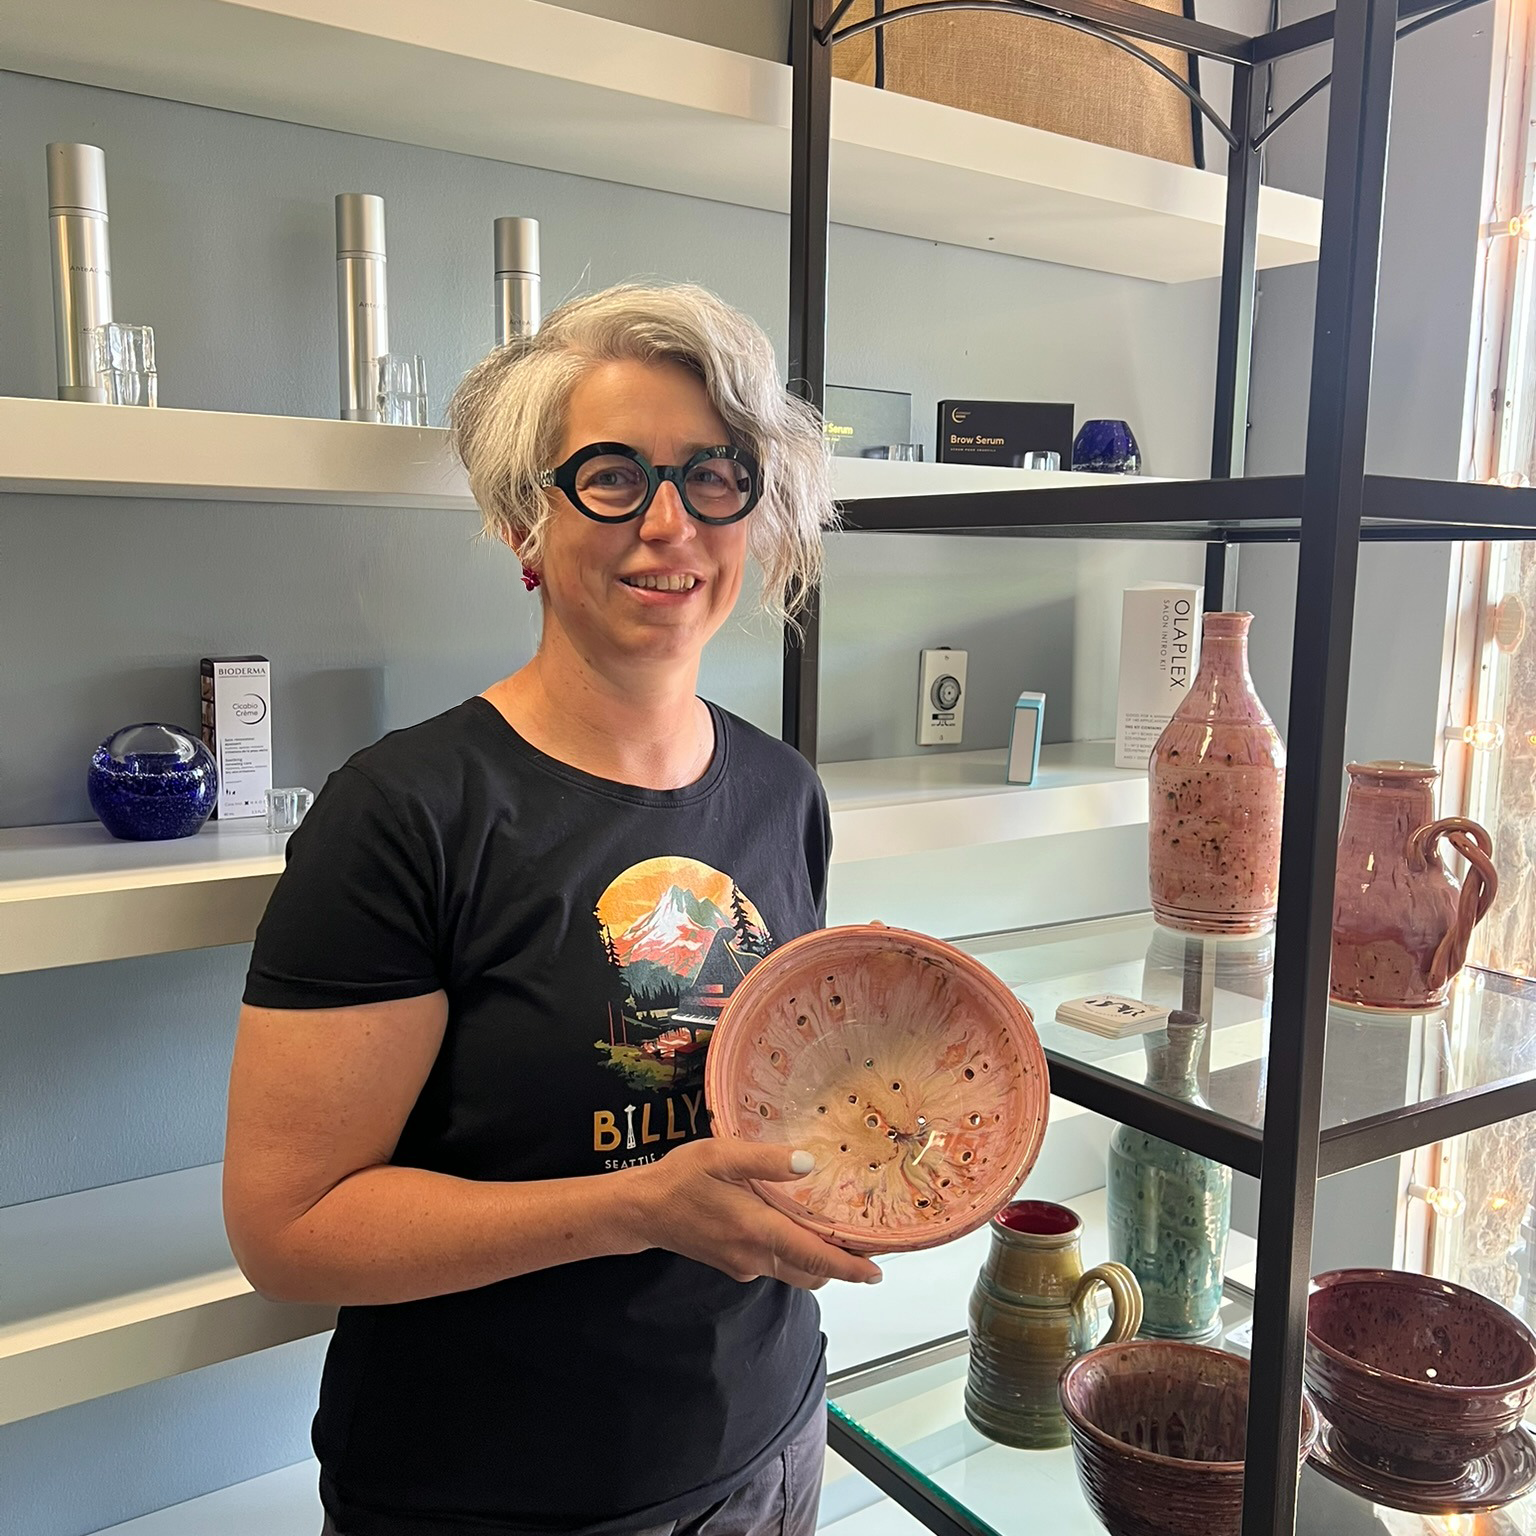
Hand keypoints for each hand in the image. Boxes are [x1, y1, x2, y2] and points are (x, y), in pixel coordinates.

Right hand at [623, 1140, 883, 1290]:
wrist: (641, 1210)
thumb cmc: (680, 1178)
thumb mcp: (721, 1156)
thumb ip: (766, 1160)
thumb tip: (808, 1163)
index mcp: (756, 1230)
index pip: (814, 1257)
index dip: (848, 1267)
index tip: (877, 1271)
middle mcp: (754, 1256)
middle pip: (810, 1272)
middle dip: (839, 1265)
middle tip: (863, 1244)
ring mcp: (743, 1264)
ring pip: (793, 1272)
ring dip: (816, 1260)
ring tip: (834, 1233)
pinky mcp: (733, 1264)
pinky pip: (774, 1265)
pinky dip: (792, 1254)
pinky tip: (792, 1225)